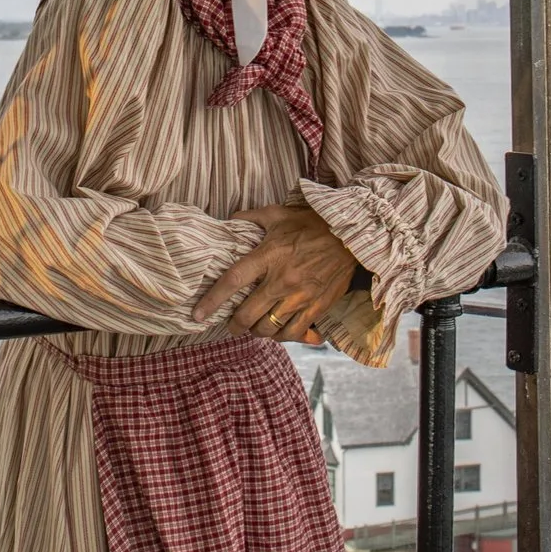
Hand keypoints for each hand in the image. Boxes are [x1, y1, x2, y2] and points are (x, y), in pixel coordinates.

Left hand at [192, 203, 358, 344]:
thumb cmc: (312, 223)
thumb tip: (230, 219)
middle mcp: (282, 280)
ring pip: (269, 328)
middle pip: (248, 314)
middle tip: (231, 324)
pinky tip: (279, 331)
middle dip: (234, 325)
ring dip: (257, 331)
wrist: (352, 236)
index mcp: (269, 255)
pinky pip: (295, 333)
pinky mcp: (317, 307)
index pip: (233, 280)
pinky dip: (282, 336)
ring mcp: (300, 297)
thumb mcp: (278, 214)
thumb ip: (251, 218)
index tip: (198, 313)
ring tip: (255, 327)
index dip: (212, 300)